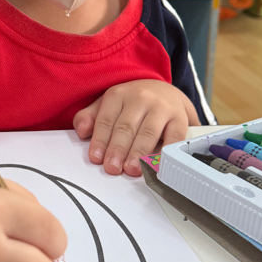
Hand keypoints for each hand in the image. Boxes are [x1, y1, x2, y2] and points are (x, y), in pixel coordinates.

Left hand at [73, 80, 198, 177]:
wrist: (165, 93)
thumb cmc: (132, 104)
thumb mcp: (109, 104)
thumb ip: (91, 117)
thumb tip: (81, 131)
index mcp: (118, 94)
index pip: (106, 119)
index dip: (100, 140)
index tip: (96, 158)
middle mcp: (140, 98)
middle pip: (126, 127)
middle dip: (118, 149)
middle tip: (112, 168)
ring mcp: (161, 107)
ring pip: (148, 132)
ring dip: (139, 152)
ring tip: (132, 169)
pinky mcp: (179, 119)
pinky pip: (173, 137)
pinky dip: (166, 152)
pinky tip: (158, 164)